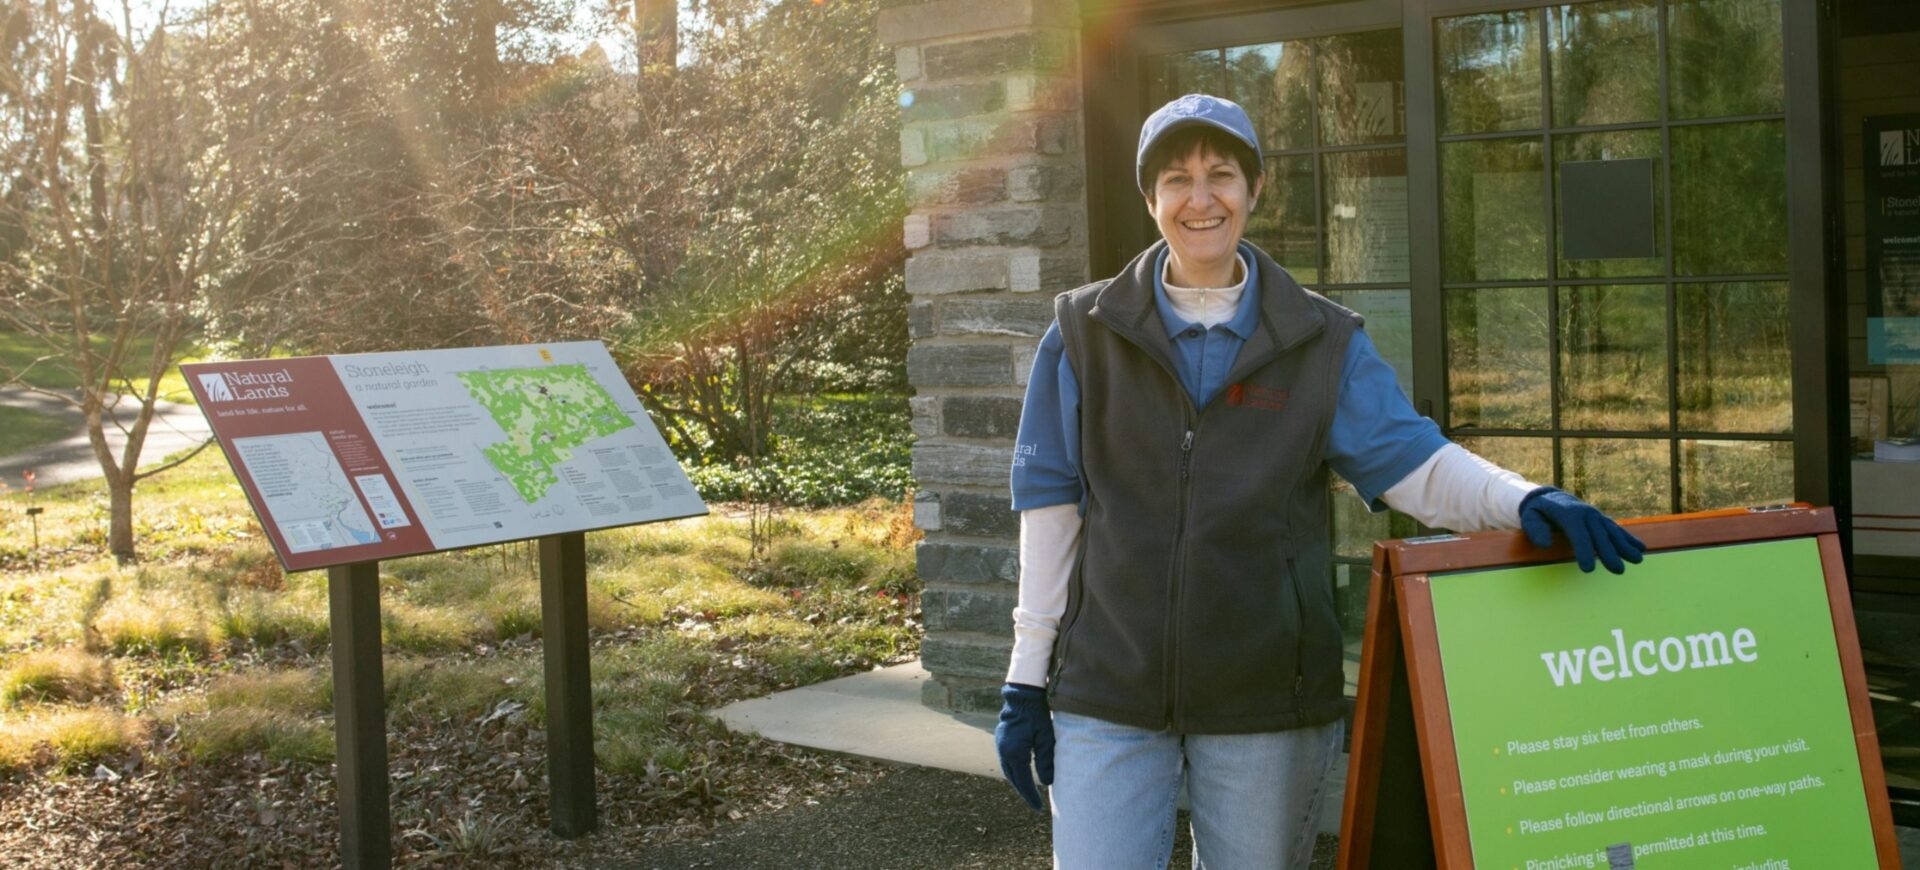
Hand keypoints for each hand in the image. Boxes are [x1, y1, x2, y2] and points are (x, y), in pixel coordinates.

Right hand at [994, 682, 1053, 810]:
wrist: (1023, 695)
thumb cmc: (1037, 715)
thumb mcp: (1046, 738)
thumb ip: (1046, 761)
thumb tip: (1046, 783)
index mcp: (1014, 752)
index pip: (1022, 781)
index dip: (1030, 795)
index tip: (1038, 807)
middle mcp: (1003, 750)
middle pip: (1013, 778)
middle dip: (1023, 791)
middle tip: (1034, 803)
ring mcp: (1000, 744)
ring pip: (1008, 770)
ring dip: (1018, 781)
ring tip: (1029, 791)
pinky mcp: (1001, 738)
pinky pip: (1007, 760)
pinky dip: (1014, 770)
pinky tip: (1022, 772)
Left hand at [1519, 487, 1646, 573]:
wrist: (1549, 497)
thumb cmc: (1537, 511)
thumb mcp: (1530, 517)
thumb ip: (1535, 529)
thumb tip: (1544, 544)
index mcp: (1568, 514)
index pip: (1578, 535)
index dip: (1584, 552)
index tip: (1588, 569)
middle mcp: (1586, 513)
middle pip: (1599, 535)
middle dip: (1609, 553)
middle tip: (1618, 571)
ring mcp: (1596, 516)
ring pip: (1612, 532)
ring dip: (1625, 546)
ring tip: (1637, 560)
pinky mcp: (1601, 519)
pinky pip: (1616, 529)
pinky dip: (1628, 538)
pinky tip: (1640, 548)